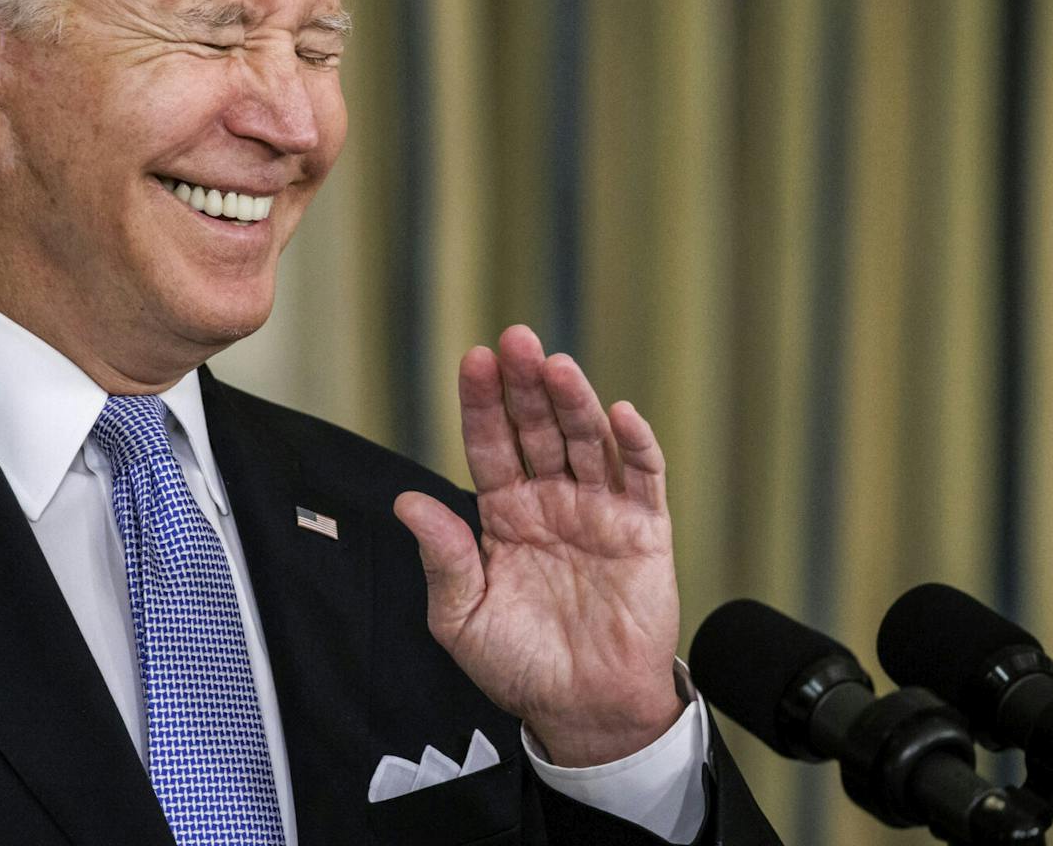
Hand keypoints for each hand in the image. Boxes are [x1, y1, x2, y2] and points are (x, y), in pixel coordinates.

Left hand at [394, 325, 682, 767]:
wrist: (583, 711)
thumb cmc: (520, 665)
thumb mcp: (462, 617)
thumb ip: (443, 558)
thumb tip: (407, 502)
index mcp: (504, 514)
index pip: (490, 444)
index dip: (482, 403)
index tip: (473, 359)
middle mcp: (552, 500)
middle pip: (537, 428)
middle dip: (525, 384)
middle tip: (516, 340)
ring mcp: (600, 510)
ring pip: (586, 441)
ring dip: (574, 401)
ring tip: (557, 367)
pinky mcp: (646, 531)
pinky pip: (644, 478)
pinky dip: (636, 444)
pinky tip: (620, 414)